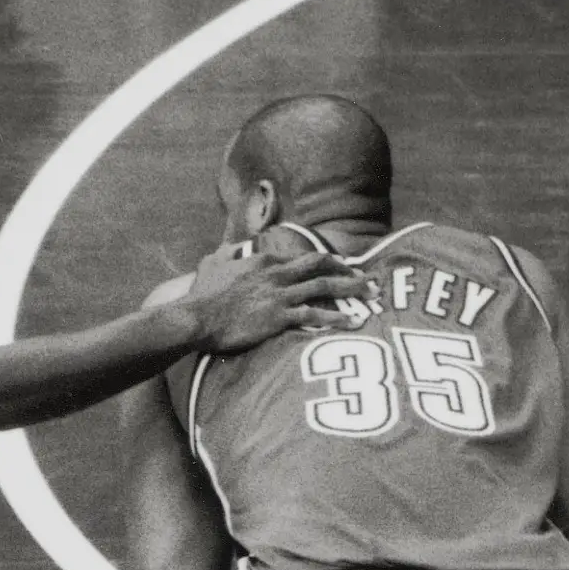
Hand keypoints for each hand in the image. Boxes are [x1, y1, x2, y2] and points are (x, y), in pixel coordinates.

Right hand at [189, 249, 368, 355]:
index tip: (339, 266)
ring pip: (324, 286)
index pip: (301, 258)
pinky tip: (352, 320)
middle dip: (347, 270)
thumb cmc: (201, 295)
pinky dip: (336, 317)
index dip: (324, 261)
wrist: (197, 318)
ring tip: (371, 293)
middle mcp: (277, 274)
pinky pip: (315, 314)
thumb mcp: (211, 265)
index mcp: (264, 261)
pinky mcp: (279, 317)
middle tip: (366, 276)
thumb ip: (224, 254)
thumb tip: (229, 249)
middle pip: (320, 266)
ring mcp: (280, 295)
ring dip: (351, 289)